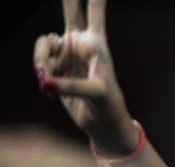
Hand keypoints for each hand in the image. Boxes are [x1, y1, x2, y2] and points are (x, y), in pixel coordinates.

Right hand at [33, 0, 135, 150]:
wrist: (100, 121)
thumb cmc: (107, 104)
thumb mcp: (96, 93)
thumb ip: (71, 85)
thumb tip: (46, 82)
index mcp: (96, 43)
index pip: (95, 11)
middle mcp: (81, 42)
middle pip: (72, 9)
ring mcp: (67, 52)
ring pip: (44, 43)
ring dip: (42, 59)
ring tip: (48, 77)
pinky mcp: (55, 65)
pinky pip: (40, 61)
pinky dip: (43, 73)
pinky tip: (53, 87)